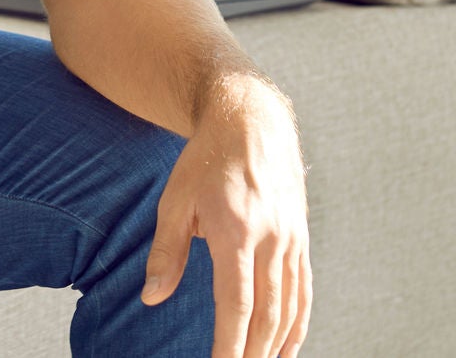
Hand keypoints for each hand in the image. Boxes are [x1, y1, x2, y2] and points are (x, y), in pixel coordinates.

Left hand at [143, 81, 311, 357]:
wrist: (251, 121)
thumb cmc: (205, 160)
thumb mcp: (175, 200)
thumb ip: (166, 252)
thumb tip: (151, 298)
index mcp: (236, 230)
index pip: (236, 304)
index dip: (229, 344)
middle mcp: (271, 238)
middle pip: (266, 314)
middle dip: (253, 355)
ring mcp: (291, 239)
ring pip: (289, 307)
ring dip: (276, 347)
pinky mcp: (300, 238)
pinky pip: (303, 291)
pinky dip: (297, 325)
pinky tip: (287, 349)